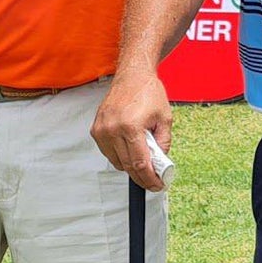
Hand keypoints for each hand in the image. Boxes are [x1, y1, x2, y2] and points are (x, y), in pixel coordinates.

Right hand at [92, 68, 175, 191]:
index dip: (149, 179)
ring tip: (145, 161)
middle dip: (142, 177)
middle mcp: (112, 129)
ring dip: (131, 167)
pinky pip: (109, 152)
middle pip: (127, 166)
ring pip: (117, 162)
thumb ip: (163, 144)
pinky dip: (120, 156)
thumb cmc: (149, 94)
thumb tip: (161, 165)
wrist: (132, 77)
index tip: (157, 185)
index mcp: (130, 126)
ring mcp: (101, 130)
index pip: (140, 163)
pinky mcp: (96, 130)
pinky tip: (131, 150)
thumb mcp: (165, 119)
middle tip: (154, 181)